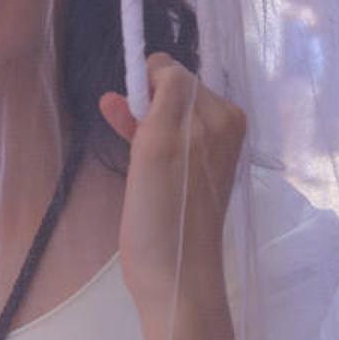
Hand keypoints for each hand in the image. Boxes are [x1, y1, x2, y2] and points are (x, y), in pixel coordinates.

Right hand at [100, 53, 245, 307]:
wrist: (174, 276)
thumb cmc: (164, 210)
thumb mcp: (162, 139)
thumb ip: (167, 92)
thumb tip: (160, 64)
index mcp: (224, 115)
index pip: (175, 72)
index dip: (145, 84)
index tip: (127, 106)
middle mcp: (222, 128)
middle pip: (171, 91)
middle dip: (143, 101)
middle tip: (123, 126)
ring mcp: (207, 152)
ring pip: (164, 114)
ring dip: (138, 116)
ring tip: (114, 123)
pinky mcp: (190, 173)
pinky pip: (164, 137)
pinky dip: (141, 133)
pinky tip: (122, 132)